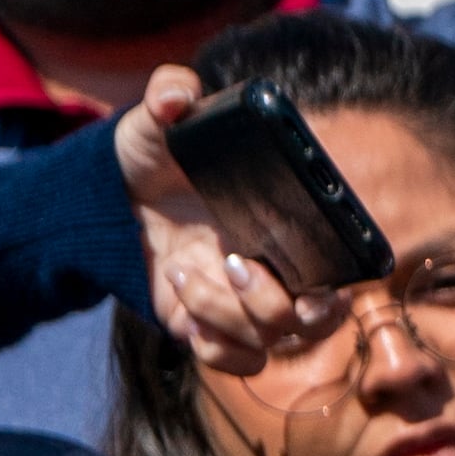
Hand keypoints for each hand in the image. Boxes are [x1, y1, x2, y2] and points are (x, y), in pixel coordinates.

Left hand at [118, 67, 328, 376]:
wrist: (112, 197)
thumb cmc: (154, 156)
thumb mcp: (157, 120)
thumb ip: (169, 93)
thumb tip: (179, 97)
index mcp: (290, 223)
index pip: (342, 265)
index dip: (339, 281)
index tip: (318, 281)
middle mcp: (279, 270)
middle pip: (317, 320)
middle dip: (278, 304)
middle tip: (234, 263)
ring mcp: (244, 305)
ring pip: (270, 342)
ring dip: (227, 314)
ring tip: (182, 271)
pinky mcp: (210, 328)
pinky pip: (234, 362)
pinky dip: (214, 348)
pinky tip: (184, 311)